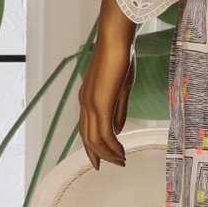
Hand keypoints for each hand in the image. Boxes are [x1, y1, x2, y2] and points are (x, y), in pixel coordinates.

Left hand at [78, 0, 136, 168]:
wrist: (117, 41)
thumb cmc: (121, 58)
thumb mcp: (122, 88)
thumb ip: (118, 110)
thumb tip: (118, 130)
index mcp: (88, 98)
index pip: (87, 129)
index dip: (94, 146)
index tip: (105, 159)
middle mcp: (85, 103)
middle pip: (88, 138)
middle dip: (100, 154)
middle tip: (115, 165)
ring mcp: (90, 104)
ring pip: (95, 139)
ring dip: (109, 153)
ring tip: (122, 161)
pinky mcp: (100, 104)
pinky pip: (104, 133)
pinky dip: (112, 146)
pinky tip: (121, 152)